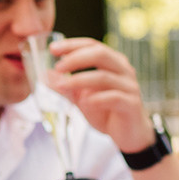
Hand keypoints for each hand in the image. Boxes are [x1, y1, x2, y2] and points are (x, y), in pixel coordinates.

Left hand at [45, 37, 153, 151]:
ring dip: (80, 80)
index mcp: (112, 62)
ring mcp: (130, 86)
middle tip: (58, 67)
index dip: (72, 45)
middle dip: (76, 58)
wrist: (129, 135)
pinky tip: (84, 103)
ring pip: (104, 76)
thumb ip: (66, 87)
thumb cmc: (106, 112)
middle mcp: (123, 70)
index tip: (53, 48)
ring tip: (62, 86)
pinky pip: (114, 97)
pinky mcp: (132, 104)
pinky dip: (97, 99)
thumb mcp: (81, 98)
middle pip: (100, 54)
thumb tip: (47, 74)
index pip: (92, 45)